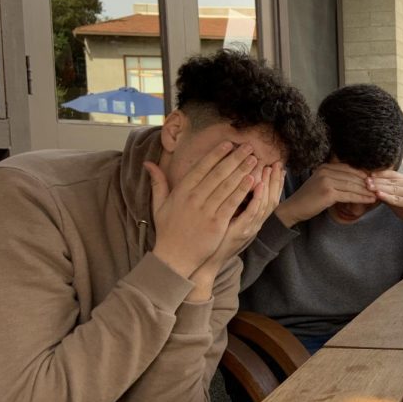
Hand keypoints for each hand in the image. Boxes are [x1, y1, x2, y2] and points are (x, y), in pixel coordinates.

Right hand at [145, 142, 257, 277]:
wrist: (174, 257)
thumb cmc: (168, 231)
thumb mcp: (159, 205)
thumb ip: (157, 182)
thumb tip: (148, 163)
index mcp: (181, 191)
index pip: (201, 167)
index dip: (216, 154)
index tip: (228, 144)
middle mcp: (194, 198)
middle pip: (218, 173)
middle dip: (234, 158)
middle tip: (248, 147)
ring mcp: (206, 210)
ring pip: (227, 185)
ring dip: (242, 170)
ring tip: (254, 159)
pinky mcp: (217, 223)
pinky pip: (232, 202)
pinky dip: (243, 190)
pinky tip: (253, 180)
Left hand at [187, 161, 285, 299]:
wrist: (204, 262)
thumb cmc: (212, 239)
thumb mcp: (225, 220)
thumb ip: (230, 202)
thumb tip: (231, 182)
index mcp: (251, 220)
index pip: (267, 197)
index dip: (273, 182)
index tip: (275, 165)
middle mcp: (253, 224)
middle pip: (270, 199)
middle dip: (274, 180)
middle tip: (276, 163)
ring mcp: (248, 228)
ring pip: (264, 204)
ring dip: (268, 185)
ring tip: (268, 168)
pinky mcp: (239, 232)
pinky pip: (252, 213)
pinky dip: (256, 199)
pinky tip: (257, 184)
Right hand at [274, 162, 375, 227]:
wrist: (294, 208)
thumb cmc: (309, 199)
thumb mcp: (322, 183)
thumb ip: (336, 179)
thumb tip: (356, 180)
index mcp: (325, 167)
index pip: (349, 169)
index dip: (362, 175)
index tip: (374, 180)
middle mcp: (326, 171)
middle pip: (352, 176)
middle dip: (367, 183)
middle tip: (379, 188)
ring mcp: (326, 181)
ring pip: (352, 186)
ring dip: (366, 191)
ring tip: (377, 195)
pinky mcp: (328, 193)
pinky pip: (349, 195)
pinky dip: (361, 198)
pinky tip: (369, 200)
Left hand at [367, 170, 402, 243]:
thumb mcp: (396, 198)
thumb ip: (386, 192)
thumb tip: (371, 186)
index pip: (391, 174)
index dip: (379, 174)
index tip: (368, 174)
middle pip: (390, 181)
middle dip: (377, 181)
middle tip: (365, 181)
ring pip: (392, 189)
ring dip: (379, 187)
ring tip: (368, 186)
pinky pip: (396, 199)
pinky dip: (386, 196)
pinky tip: (378, 195)